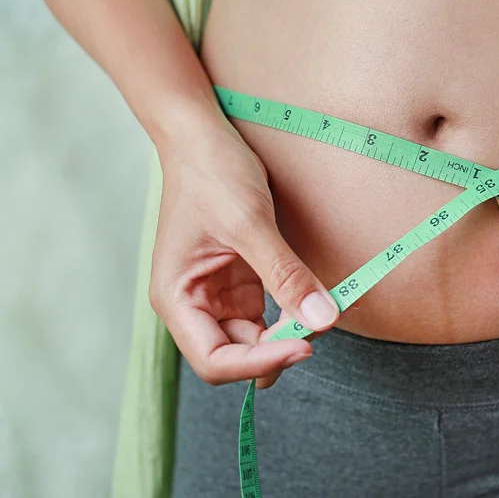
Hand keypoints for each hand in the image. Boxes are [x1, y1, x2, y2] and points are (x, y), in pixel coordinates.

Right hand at [149, 128, 339, 387]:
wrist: (202, 135)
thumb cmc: (209, 174)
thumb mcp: (248, 223)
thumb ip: (284, 275)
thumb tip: (322, 319)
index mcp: (177, 299)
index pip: (214, 360)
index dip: (258, 363)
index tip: (302, 346)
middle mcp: (194, 304)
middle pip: (237, 354)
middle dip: (276, 349)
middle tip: (317, 326)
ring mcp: (218, 293)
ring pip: (257, 338)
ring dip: (288, 333)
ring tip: (319, 311)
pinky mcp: (240, 280)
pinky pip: (268, 311)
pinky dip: (292, 311)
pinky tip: (314, 300)